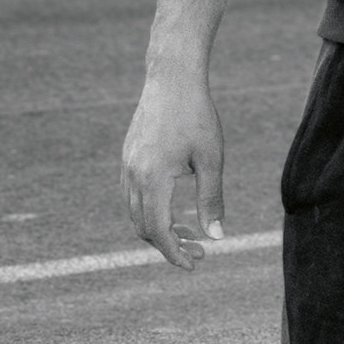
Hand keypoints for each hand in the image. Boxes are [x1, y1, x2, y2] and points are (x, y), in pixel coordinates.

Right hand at [121, 72, 226, 269]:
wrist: (172, 79)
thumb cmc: (198, 116)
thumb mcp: (211, 160)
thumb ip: (211, 199)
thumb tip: (217, 237)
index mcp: (153, 179)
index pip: (158, 231)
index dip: (175, 253)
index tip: (194, 264)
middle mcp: (133, 176)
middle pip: (143, 227)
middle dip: (170, 244)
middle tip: (199, 250)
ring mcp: (126, 166)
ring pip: (135, 213)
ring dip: (158, 229)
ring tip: (189, 233)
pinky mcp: (127, 157)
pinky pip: (131, 196)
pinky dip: (149, 211)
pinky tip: (172, 209)